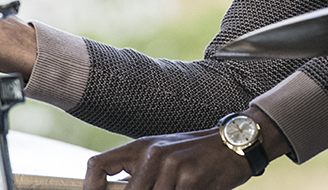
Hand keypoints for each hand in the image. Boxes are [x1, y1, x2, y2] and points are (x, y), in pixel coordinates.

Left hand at [84, 129, 250, 189]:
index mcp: (141, 147)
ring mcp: (172, 166)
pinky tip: (196, 188)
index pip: (98, 166)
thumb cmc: (197, 155)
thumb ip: (141, 174)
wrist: (236, 142)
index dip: (90, 187)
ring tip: (183, 186)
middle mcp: (153, 154)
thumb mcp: (165, 156)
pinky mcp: (192, 179)